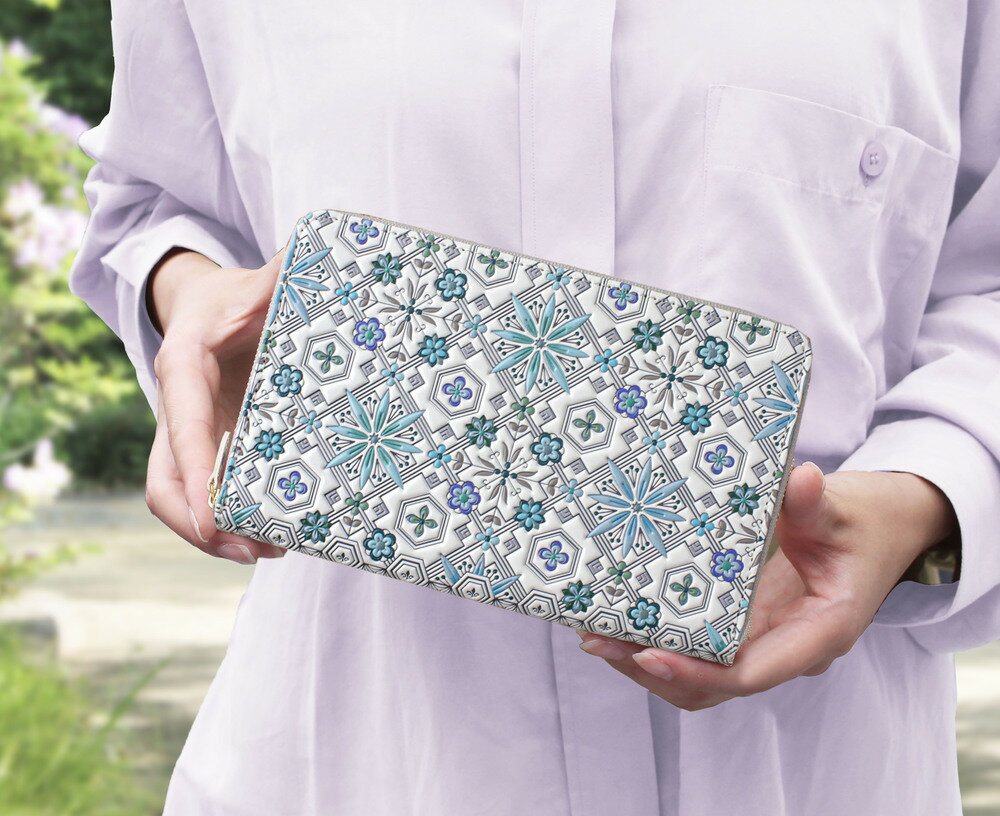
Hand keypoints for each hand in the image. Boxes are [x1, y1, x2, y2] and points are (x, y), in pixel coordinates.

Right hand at [145, 246, 286, 563]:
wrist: (212, 304)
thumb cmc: (235, 295)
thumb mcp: (257, 281)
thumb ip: (279, 277)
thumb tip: (304, 268)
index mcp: (184, 366)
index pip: (183, 423)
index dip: (196, 471)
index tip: (214, 515)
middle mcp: (179, 408)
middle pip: (166, 480)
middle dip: (199, 523)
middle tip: (251, 550)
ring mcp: (191, 434)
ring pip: (181, 496)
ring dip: (216, 534)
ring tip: (269, 551)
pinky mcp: (209, 448)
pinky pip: (207, 492)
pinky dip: (230, 521)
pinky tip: (271, 537)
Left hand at [576, 462, 957, 709]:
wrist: (881, 529)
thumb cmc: (863, 523)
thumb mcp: (843, 510)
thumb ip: (817, 504)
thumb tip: (801, 480)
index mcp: (818, 632)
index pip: (751, 673)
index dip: (697, 670)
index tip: (648, 654)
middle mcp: (787, 649)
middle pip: (712, 686)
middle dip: (653, 671)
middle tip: (598, 640)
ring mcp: (764, 642)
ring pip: (701, 678)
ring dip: (646, 664)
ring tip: (594, 634)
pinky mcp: (746, 628)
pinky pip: (701, 651)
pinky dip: (660, 644)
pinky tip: (620, 620)